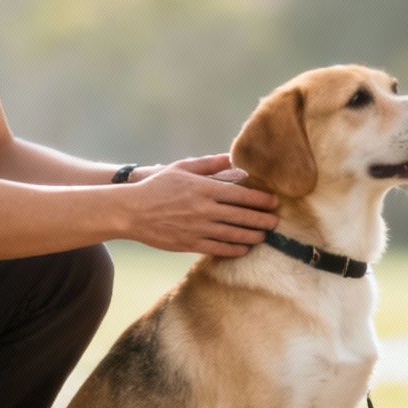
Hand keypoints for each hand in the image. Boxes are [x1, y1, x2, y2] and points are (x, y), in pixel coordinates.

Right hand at [121, 157, 278, 255]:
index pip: (242, 195)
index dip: (261, 200)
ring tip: (265, 234)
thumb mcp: (182, 168)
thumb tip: (232, 158)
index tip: (274, 201)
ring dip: (253, 235)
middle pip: (243, 216)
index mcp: (205, 189)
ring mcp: (198, 229)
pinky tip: (245, 247)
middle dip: (263, 219)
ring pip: (234, 234)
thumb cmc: (157, 186)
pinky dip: (235, 249)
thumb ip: (209, 164)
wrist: (131, 211)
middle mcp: (205, 210)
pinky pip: (219, 248)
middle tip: (276, 221)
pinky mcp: (190, 244)